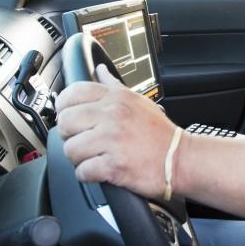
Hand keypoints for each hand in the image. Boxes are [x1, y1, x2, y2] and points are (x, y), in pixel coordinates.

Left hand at [55, 64, 176, 198]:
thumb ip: (113, 86)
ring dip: (78, 158)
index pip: (71, 94)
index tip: (71, 119)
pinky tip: (100, 170)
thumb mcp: (138, 101)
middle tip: (82, 141)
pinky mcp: (114, 166)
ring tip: (93, 157)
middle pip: (65, 123)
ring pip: (70, 150)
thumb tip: (100, 70)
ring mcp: (113, 140)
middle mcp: (112, 115)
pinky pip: (82, 172)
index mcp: (115, 98)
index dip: (64, 108)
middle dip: (69, 136)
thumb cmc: (159, 133)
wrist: (180, 159)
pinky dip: (88, 175)